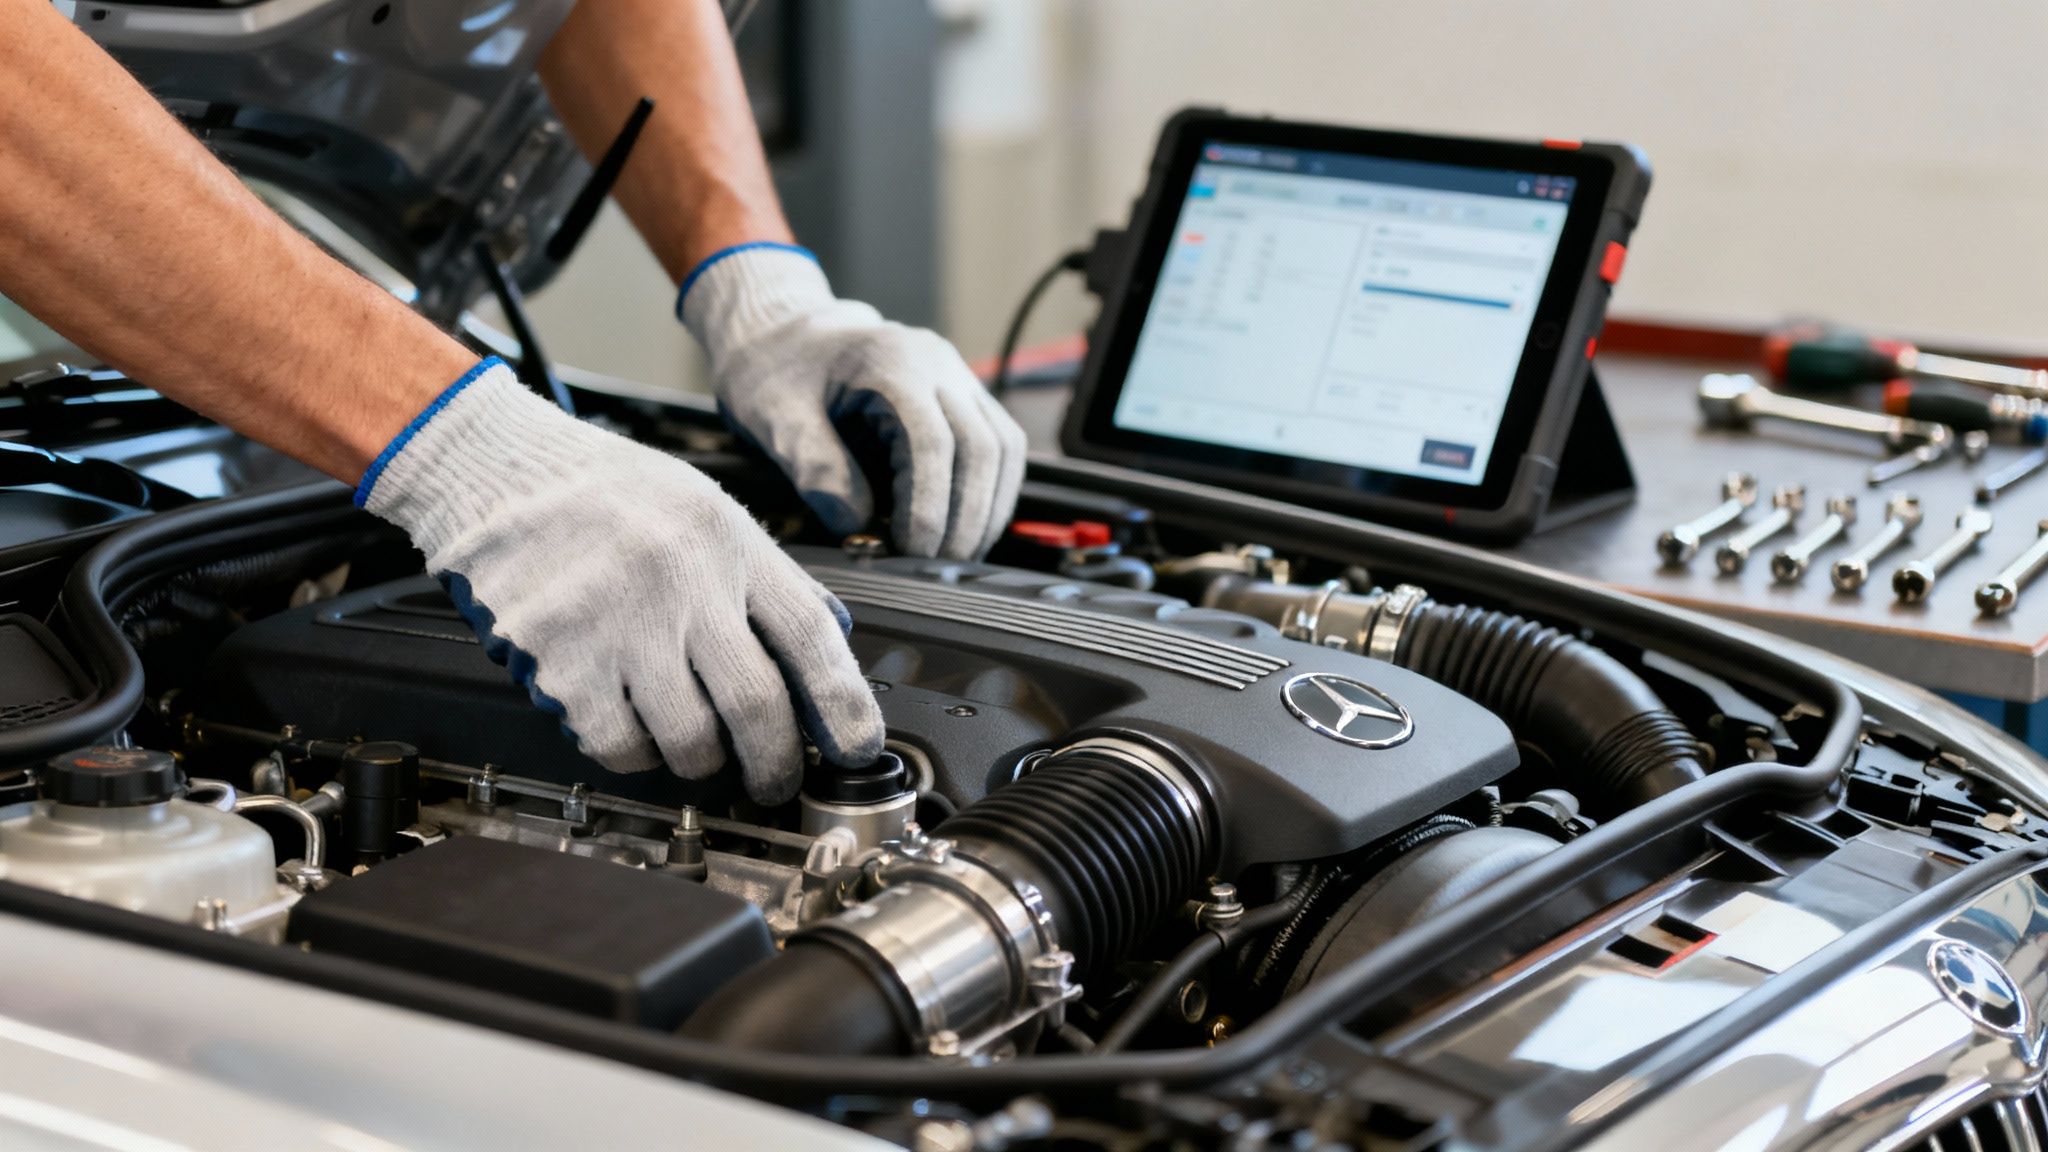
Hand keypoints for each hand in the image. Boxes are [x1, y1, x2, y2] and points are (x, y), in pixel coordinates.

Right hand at [356, 359, 883, 802]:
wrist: (498, 470)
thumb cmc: (608, 493)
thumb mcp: (709, 511)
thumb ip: (768, 576)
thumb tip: (829, 639)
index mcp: (727, 543)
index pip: (810, 635)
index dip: (846, 703)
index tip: (858, 747)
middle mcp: (682, 583)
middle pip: (756, 705)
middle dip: (775, 764)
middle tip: (774, 783)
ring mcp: (619, 625)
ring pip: (689, 740)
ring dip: (699, 759)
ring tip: (691, 743)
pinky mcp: (562, 660)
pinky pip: (619, 745)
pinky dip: (634, 754)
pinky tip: (631, 726)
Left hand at [681, 243, 1027, 559]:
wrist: (790, 337)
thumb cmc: (778, 372)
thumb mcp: (775, 417)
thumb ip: (815, 468)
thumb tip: (857, 526)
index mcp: (893, 361)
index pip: (933, 441)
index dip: (930, 504)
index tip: (912, 551)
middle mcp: (939, 364)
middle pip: (983, 447)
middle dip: (967, 517)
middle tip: (937, 566)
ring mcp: (958, 378)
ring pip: (1003, 448)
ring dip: (988, 509)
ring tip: (956, 556)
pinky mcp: (965, 398)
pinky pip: (999, 447)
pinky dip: (990, 494)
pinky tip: (965, 529)